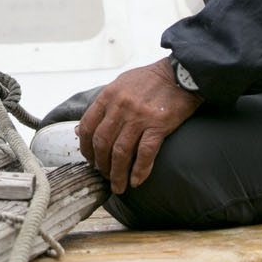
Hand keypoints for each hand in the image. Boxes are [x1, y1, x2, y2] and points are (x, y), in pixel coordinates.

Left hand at [77, 60, 201, 193]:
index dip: (85, 148)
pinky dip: (139, 170)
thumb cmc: (150, 80)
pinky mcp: (158, 125)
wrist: (181, 74)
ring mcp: (139, 116)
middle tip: (104, 176)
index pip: (87, 127)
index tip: (89, 160)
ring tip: (118, 186)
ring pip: (121, 152)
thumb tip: (80, 129)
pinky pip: (145, 153)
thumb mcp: (120, 84)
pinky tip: (136, 181)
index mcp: (109, 96)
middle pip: (102, 143)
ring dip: (117, 174)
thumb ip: (103, 105)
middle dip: (100, 164)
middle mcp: (120, 106)